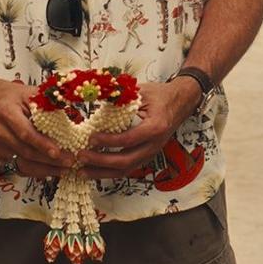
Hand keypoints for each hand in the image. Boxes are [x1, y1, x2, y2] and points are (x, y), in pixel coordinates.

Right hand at [0, 76, 71, 178]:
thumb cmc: (8, 94)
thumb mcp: (28, 92)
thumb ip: (48, 103)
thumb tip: (72, 114)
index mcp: (6, 113)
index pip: (25, 133)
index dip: (42, 144)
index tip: (58, 152)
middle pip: (25, 152)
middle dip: (49, 161)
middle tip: (70, 162)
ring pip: (21, 163)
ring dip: (44, 169)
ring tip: (63, 170)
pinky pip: (17, 165)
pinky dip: (34, 169)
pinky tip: (49, 169)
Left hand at [75, 78, 199, 178]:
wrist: (180, 102)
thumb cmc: (160, 95)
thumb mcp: (141, 91)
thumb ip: (120, 96)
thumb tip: (93, 95)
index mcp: (155, 126)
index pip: (129, 139)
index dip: (109, 141)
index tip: (91, 138)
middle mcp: (155, 144)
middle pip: (126, 161)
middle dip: (101, 161)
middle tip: (81, 156)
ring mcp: (151, 153)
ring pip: (126, 170)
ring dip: (103, 172)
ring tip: (82, 171)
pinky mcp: (146, 156)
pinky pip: (128, 169)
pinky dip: (110, 172)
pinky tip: (95, 170)